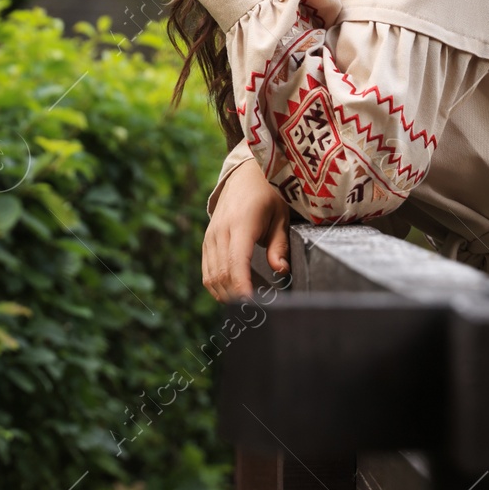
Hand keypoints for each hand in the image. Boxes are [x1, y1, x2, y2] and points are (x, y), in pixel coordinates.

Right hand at [202, 157, 289, 301]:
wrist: (246, 174)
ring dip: (226, 295)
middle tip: (255, 315)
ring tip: (245, 308)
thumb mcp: (280, 217)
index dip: (242, 287)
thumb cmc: (268, 195)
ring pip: (211, 276)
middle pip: (221, 274)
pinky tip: (232, 293)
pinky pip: (207, 270)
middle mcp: (220, 231)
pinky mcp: (207, 240)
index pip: (236, 262)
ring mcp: (211, 236)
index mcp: (241, 223)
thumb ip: (279, 246)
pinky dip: (217, 286)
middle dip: (236, 298)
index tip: (252, 306)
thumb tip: (281, 271)